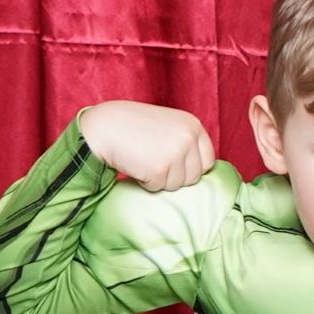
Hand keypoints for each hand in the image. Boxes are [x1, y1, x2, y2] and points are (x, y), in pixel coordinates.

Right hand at [79, 102, 214, 191]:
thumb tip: (206, 171)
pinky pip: (158, 188)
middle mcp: (188, 137)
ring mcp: (175, 152)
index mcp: (193, 126)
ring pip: (176, 185)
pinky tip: (136, 164)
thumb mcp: (169, 126)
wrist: (105, 126)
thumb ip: (187, 142)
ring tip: (144, 159)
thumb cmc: (135, 128)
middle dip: (175, 176)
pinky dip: (145, 182)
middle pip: (194, 177)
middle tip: (154, 160)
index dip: (190, 168)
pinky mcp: (159, 168)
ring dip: (160, 179)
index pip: (208, 162)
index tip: (174, 164)